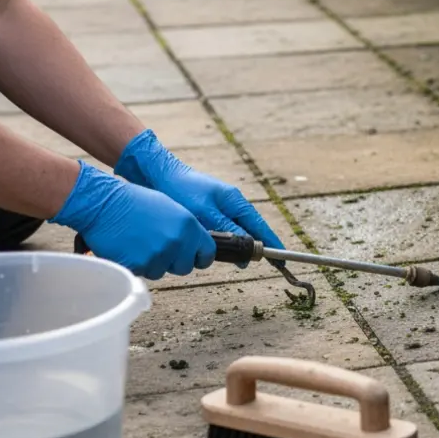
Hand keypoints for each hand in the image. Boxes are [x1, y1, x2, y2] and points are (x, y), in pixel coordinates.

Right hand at [51, 162, 215, 278]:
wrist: (103, 203)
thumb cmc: (134, 201)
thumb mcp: (170, 208)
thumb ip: (184, 229)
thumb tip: (193, 245)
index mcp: (189, 226)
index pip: (207, 253)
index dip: (199, 258)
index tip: (193, 259)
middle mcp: (177, 242)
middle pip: (184, 268)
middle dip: (173, 263)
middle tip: (156, 249)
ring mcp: (158, 255)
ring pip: (161, 271)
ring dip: (151, 263)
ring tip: (138, 244)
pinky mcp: (139, 265)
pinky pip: (142, 273)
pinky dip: (135, 265)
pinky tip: (127, 249)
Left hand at [113, 129, 284, 265]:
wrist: (157, 172)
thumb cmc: (181, 190)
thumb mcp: (204, 213)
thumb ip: (226, 230)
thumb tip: (244, 249)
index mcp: (236, 202)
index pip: (260, 227)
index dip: (270, 245)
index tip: (280, 261)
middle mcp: (231, 204)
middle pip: (248, 231)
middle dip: (248, 248)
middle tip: (246, 265)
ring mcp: (220, 206)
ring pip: (233, 231)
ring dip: (230, 245)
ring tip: (226, 258)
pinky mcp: (207, 210)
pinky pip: (220, 228)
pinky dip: (218, 239)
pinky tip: (211, 247)